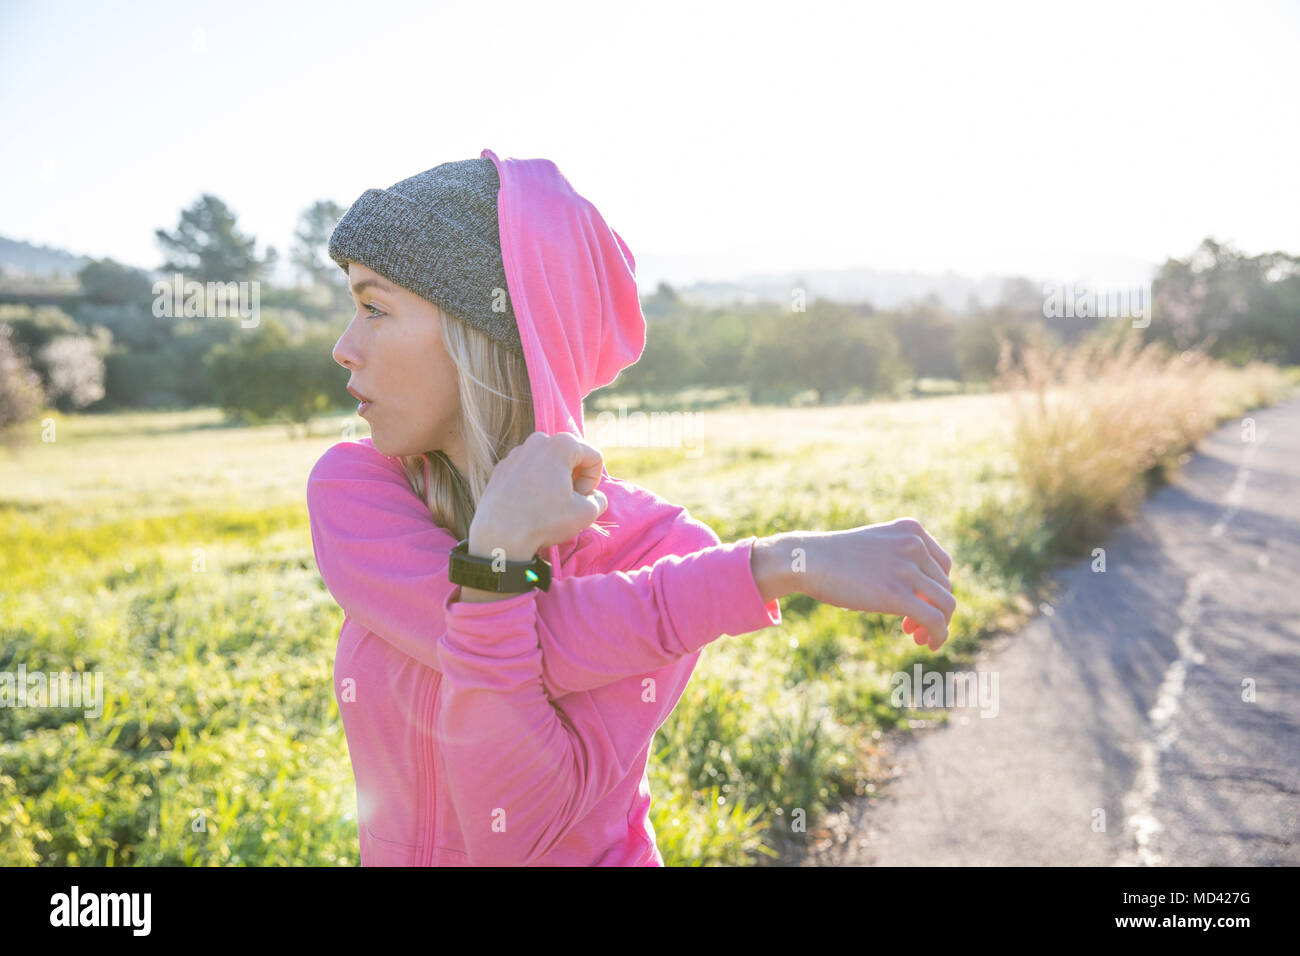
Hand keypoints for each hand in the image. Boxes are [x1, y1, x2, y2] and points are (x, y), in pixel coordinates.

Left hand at [468, 431, 607, 560]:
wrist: (499, 535)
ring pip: (548, 464)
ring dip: (554, 481)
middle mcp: (537, 441)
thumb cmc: (544, 521)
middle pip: (570, 456)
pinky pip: (528, 471)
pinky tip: (529, 505)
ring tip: (547, 506)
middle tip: (567, 502)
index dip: (593, 482)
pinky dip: (534, 484)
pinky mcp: (501, 467)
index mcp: (561, 444)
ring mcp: (516, 453)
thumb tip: (593, 496)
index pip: (594, 457)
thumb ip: (599, 499)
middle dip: (574, 478)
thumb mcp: (586, 513)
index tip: (582, 500)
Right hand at [794, 517, 955, 650]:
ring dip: (938, 625)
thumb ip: (899, 559)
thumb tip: (921, 593)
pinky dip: (939, 635)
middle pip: (944, 586)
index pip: (942, 565)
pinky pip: (934, 619)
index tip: (919, 604)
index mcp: (911, 529)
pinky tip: (931, 644)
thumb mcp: (875, 546)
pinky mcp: (897, 595)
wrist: (808, 560)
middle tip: (910, 628)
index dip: (935, 589)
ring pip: (945, 604)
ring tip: (919, 637)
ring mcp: (907, 569)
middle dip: (933, 609)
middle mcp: (914, 545)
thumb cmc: (834, 558)